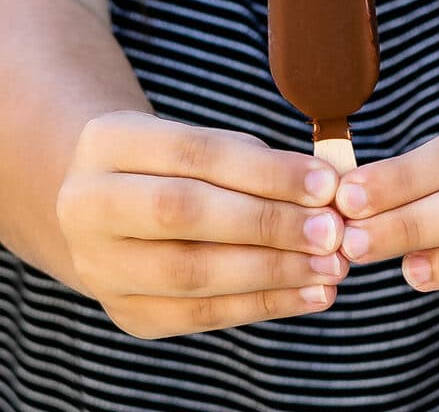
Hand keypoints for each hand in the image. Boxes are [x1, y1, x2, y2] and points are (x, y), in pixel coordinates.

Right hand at [57, 112, 345, 337]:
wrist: (106, 208)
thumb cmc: (172, 165)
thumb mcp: (197, 141)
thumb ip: (254, 160)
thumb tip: (326, 186)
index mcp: (109, 142)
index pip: (194, 152)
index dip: (264, 170)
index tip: (325, 183)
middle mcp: (88, 204)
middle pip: (185, 213)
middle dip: (268, 223)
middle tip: (331, 231)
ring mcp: (101, 265)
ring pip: (192, 272)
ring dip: (272, 271)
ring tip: (330, 266)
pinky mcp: (126, 312)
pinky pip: (200, 314)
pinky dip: (262, 305)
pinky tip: (309, 294)